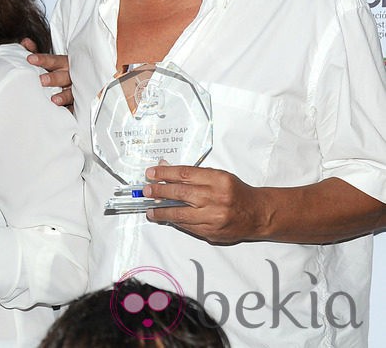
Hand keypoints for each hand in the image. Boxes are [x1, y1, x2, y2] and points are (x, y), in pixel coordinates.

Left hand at [21, 39, 72, 107]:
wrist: (79, 78)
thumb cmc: (59, 69)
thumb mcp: (49, 60)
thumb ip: (36, 51)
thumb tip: (25, 42)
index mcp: (64, 63)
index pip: (53, 60)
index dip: (42, 59)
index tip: (29, 59)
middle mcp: (71, 75)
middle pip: (63, 76)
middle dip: (53, 78)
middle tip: (41, 80)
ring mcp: (75, 89)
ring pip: (72, 92)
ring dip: (64, 96)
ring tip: (54, 100)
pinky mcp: (77, 102)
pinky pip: (76, 107)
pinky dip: (71, 110)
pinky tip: (66, 113)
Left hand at [143, 164, 270, 243]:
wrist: (258, 214)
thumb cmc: (236, 192)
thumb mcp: (217, 176)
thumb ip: (192, 175)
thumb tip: (164, 170)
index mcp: (218, 180)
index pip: (184, 174)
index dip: (164, 173)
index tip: (151, 173)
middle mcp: (216, 198)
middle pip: (180, 194)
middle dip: (159, 192)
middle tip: (145, 190)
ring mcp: (214, 218)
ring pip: (180, 214)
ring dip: (162, 212)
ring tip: (150, 210)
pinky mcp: (212, 232)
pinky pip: (188, 227)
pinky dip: (175, 222)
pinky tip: (166, 218)